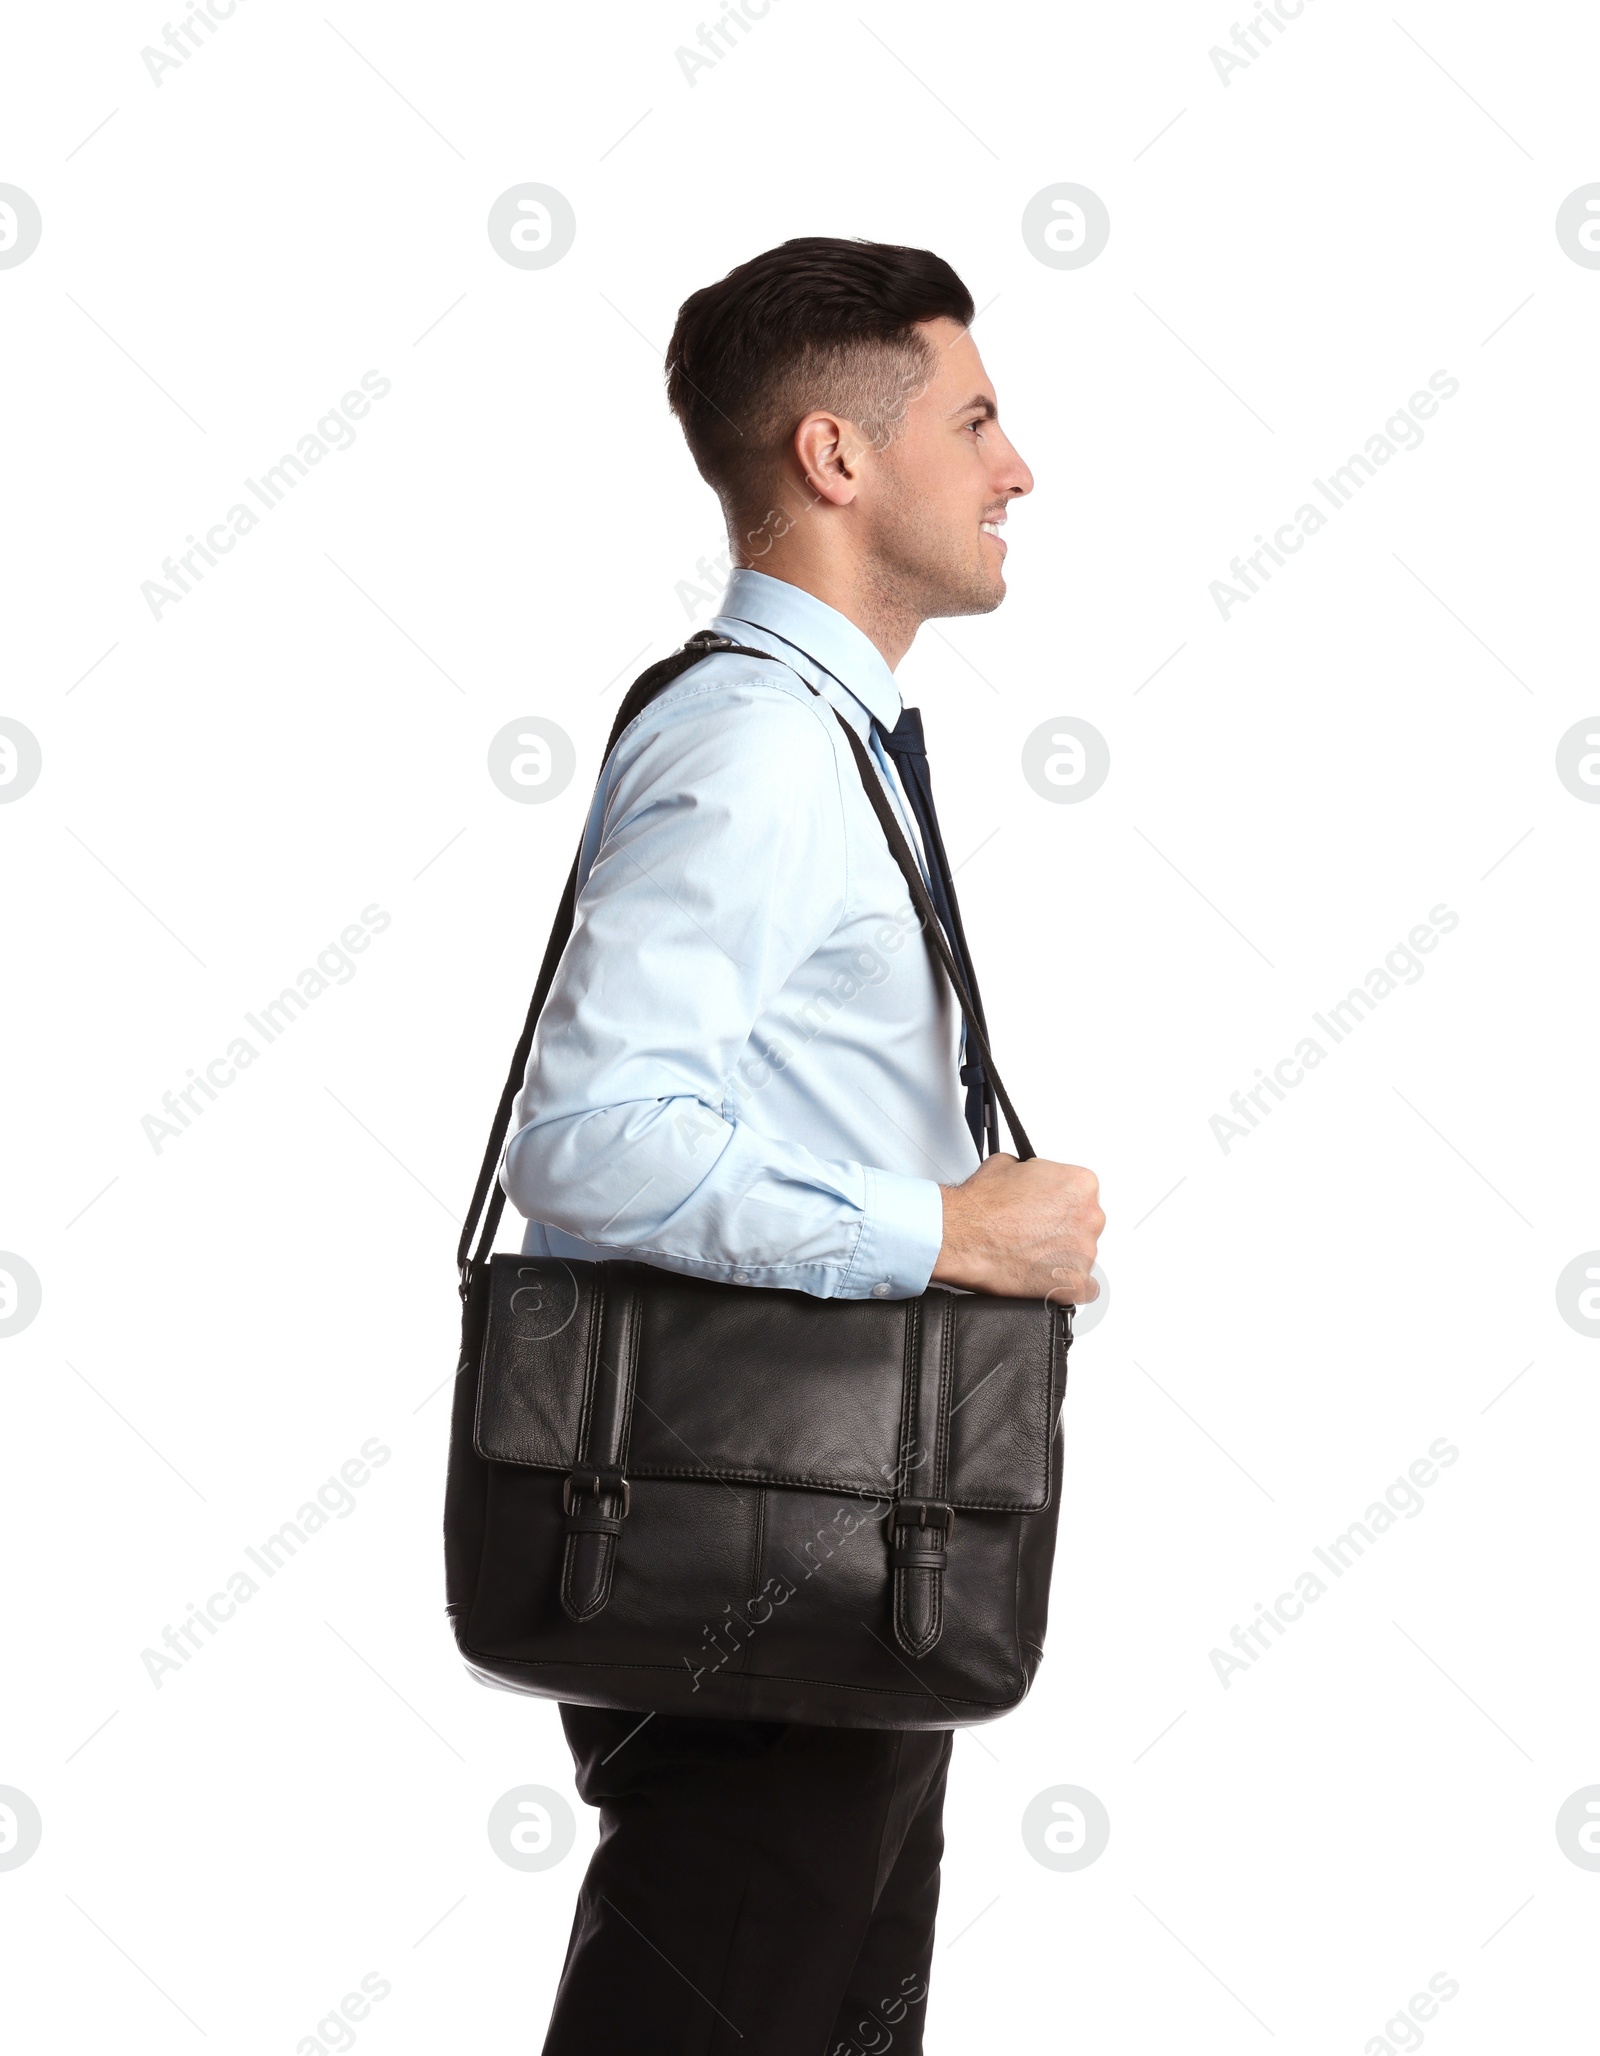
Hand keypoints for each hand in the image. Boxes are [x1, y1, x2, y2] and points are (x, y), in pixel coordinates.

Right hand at [931, 1153, 1103, 1302]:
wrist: (962, 1234)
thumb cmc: (982, 1204)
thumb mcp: (1008, 1163)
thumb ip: (1032, 1171)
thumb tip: (1029, 1177)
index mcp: (1080, 1185)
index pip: (1081, 1193)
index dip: (1058, 1201)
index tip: (1044, 1209)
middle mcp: (1089, 1217)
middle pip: (1085, 1223)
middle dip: (1062, 1228)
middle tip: (1035, 1232)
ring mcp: (1084, 1252)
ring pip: (1082, 1255)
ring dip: (1062, 1255)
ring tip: (1031, 1254)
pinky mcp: (1073, 1283)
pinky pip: (1086, 1289)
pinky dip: (1070, 1285)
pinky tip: (1051, 1279)